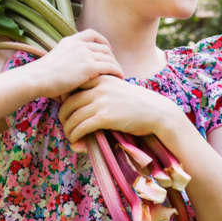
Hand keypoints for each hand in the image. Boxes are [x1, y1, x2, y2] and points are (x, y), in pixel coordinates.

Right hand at [28, 28, 124, 98]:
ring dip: (116, 65)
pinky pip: (110, 67)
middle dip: (111, 57)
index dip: (102, 42)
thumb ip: (64, 60)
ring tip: (119, 74)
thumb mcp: (53, 61)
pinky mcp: (89, 67)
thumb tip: (66, 69)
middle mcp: (79, 45)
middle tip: (115, 67)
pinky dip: (117, 71)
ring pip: (109, 57)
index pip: (92, 34)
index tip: (106, 51)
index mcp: (70, 41)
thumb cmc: (40, 77)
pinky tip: (120, 78)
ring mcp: (84, 55)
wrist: (36, 79)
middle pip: (103, 47)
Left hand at [58, 74, 178, 151]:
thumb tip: (83, 106)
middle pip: (68, 102)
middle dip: (63, 116)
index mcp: (101, 78)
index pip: (72, 86)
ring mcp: (102, 101)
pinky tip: (76, 142)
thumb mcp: (118, 90)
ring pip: (73, 116)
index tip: (67, 110)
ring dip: (68, 130)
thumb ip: (101, 92)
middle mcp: (99, 87)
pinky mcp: (105, 117)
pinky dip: (75, 136)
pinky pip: (81, 127)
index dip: (64, 100)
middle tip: (66, 126)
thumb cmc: (138, 104)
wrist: (158, 113)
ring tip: (70, 137)